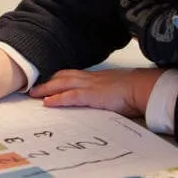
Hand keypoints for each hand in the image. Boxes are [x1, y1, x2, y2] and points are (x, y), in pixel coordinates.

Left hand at [29, 68, 163, 117]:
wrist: (143, 87)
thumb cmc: (136, 89)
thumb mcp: (118, 87)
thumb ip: (109, 91)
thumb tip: (107, 97)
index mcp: (97, 77)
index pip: (74, 74)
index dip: (60, 78)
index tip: (50, 80)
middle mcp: (91, 78)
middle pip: (63, 76)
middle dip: (48, 81)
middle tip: (34, 87)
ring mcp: (90, 85)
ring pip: (62, 84)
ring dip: (46, 88)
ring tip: (34, 94)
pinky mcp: (92, 95)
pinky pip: (70, 96)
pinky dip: (57, 99)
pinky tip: (47, 102)